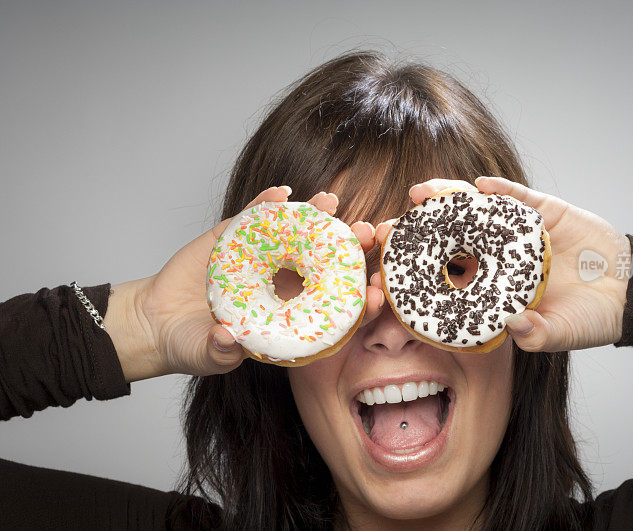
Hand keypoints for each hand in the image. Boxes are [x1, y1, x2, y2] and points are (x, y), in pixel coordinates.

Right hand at [105, 187, 384, 380]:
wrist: (157, 321)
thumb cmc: (192, 345)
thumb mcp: (208, 355)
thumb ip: (220, 352)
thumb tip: (227, 340)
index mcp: (288, 316)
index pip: (331, 308)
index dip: (356, 301)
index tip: (375, 293)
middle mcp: (282, 285)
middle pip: (323, 264)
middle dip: (348, 248)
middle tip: (368, 231)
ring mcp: (260, 259)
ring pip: (294, 236)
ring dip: (313, 218)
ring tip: (330, 201)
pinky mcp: (233, 240)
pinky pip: (254, 218)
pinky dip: (265, 204)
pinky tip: (281, 193)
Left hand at [375, 177, 629, 352]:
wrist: (629, 289)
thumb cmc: (589, 318)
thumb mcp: (563, 334)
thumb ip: (539, 334)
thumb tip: (514, 327)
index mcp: (490, 287)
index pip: (444, 278)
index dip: (416, 274)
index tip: (385, 273)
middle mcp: (495, 257)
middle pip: (448, 240)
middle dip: (417, 232)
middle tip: (387, 226)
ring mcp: (514, 233)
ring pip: (474, 213)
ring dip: (448, 200)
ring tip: (422, 191)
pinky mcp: (541, 211)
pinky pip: (517, 197)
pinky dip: (501, 190)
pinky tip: (482, 184)